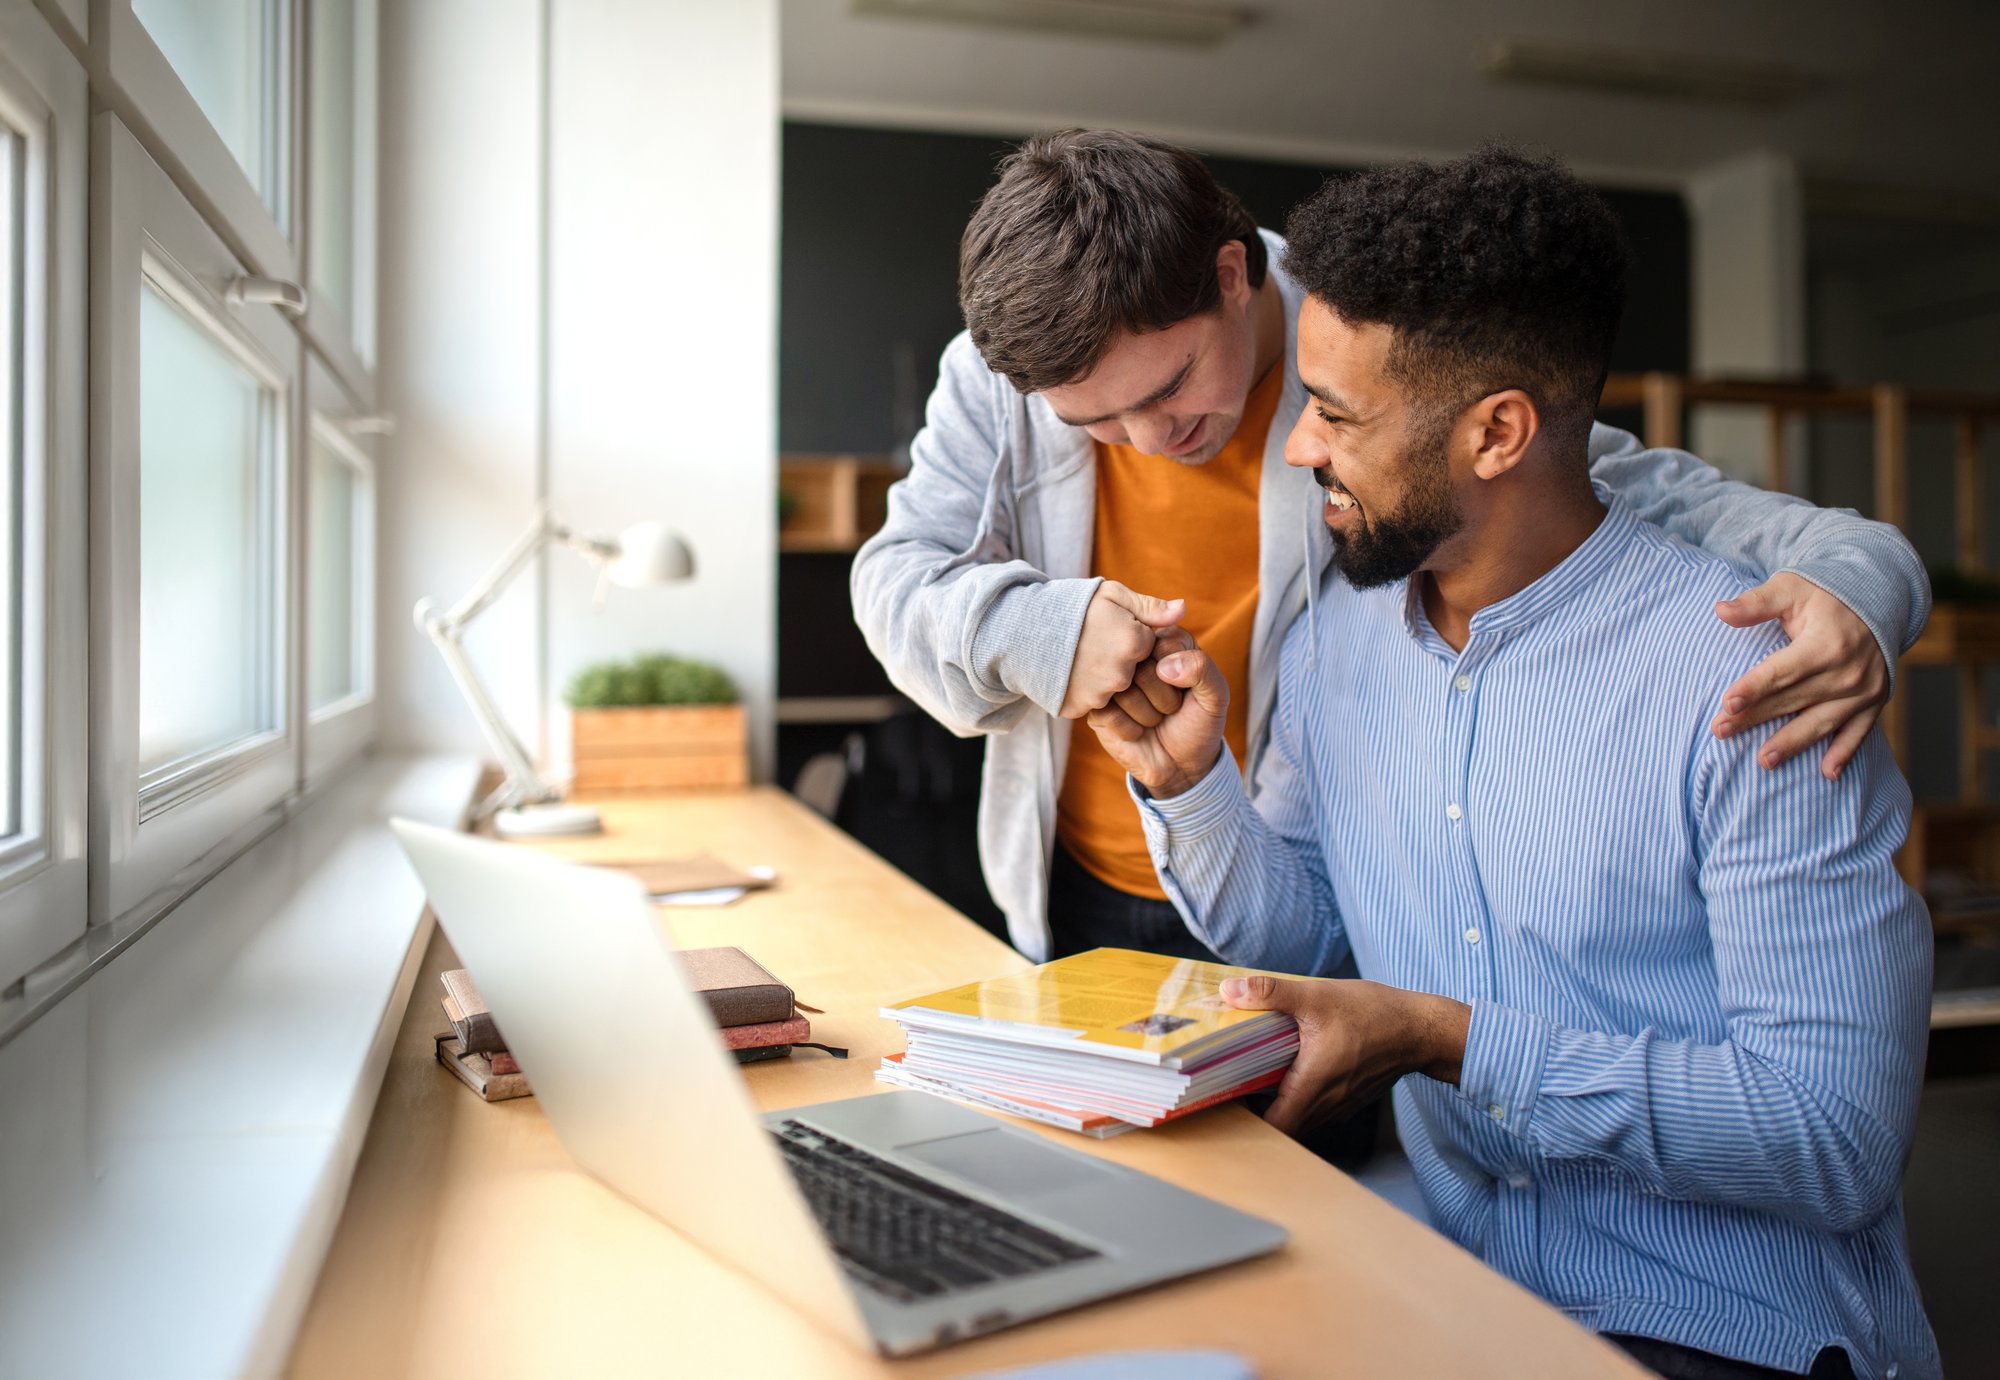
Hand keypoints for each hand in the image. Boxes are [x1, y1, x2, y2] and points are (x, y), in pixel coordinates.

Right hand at [1058, 581, 1185, 719]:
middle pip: (1134, 671)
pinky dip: (1085, 691)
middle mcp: (1121, 675)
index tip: (1110, 629)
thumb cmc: (1069, 607)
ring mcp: (1099, 696)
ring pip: (1114, 689)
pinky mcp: (1079, 709)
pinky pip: (1093, 703)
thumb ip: (1151, 608)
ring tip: (1080, 657)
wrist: (1021, 631)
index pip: (1148, 647)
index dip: (1130, 636)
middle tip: (1094, 643)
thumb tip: (1183, 611)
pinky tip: (1071, 673)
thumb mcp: (1112, 596)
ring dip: (1103, 676)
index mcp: (1133, 644)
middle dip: (1119, 658)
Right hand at [1082, 628, 1227, 797]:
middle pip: (1140, 668)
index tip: (1185, 689)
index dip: (1179, 675)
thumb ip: (1203, 669)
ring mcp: (1111, 682)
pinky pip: (1108, 713)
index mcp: (1164, 642)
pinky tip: (1137, 730)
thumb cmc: (1198, 723)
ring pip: (1123, 690)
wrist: (1181, 764)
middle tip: (1169, 708)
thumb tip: (1164, 667)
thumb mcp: (1215, 696)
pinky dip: (1130, 729)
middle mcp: (1133, 656)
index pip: (1164, 644)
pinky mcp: (1096, 707)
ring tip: (1154, 718)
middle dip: (1163, 698)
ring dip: (1147, 715)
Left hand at [1220, 975, 1469, 1135]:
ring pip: (1301, 1118)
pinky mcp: (1351, 1097)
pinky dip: (1301, 1096)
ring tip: (1257, 1074)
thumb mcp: (1316, 995)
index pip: (1271, 1125)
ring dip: (1279, 1103)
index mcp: (1312, 1087)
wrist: (1422, 1028)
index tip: (1224, 1096)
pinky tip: (1292, 1068)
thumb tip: (1228, 990)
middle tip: (1233, 1082)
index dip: (1244, 1116)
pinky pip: (1318, 1108)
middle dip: (1256, 1109)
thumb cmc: (1374, 1014)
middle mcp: (1326, 1105)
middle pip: (1282, 1125)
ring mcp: (1341, 1105)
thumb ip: (1270, 992)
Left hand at [1711, 572, 1889, 780]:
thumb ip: (1756, 603)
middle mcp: (1848, 671)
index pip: (1782, 671)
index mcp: (1826, 644)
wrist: (1877, 598)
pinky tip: (1827, 774)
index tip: (1727, 705)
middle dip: (1756, 718)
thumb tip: (1720, 610)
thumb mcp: (1790, 589)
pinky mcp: (1876, 701)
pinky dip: (1845, 753)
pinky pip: (1860, 731)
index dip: (1754, 688)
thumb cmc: (1824, 594)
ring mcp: (1864, 690)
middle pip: (1793, 700)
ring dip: (1793, 743)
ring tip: (1763, 761)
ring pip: (1822, 722)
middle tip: (1720, 732)